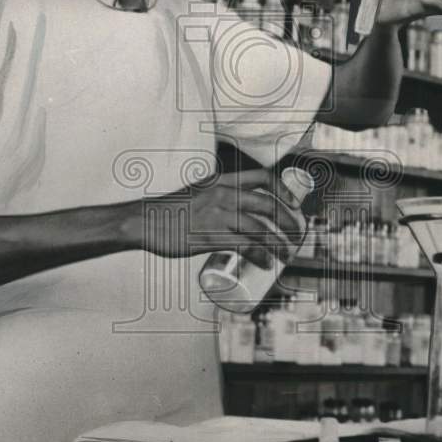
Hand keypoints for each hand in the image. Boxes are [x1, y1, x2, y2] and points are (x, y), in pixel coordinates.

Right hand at [137, 168, 306, 268]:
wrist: (145, 221)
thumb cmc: (171, 210)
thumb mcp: (200, 192)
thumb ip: (218, 197)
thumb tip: (240, 212)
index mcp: (222, 181)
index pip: (262, 178)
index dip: (284, 190)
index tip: (294, 205)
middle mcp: (223, 195)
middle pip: (268, 206)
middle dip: (289, 222)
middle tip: (296, 236)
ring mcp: (218, 215)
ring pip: (260, 229)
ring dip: (279, 244)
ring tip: (286, 256)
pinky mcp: (210, 237)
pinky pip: (245, 246)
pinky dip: (261, 256)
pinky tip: (267, 263)